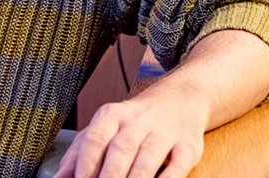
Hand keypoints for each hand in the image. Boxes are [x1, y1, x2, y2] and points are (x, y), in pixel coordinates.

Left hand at [52, 82, 207, 177]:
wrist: (181, 98)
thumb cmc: (134, 121)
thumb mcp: (104, 128)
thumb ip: (79, 153)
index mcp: (111, 116)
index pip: (94, 139)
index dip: (85, 165)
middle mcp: (137, 121)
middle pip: (120, 150)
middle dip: (109, 176)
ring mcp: (164, 133)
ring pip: (148, 158)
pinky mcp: (188, 146)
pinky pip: (178, 165)